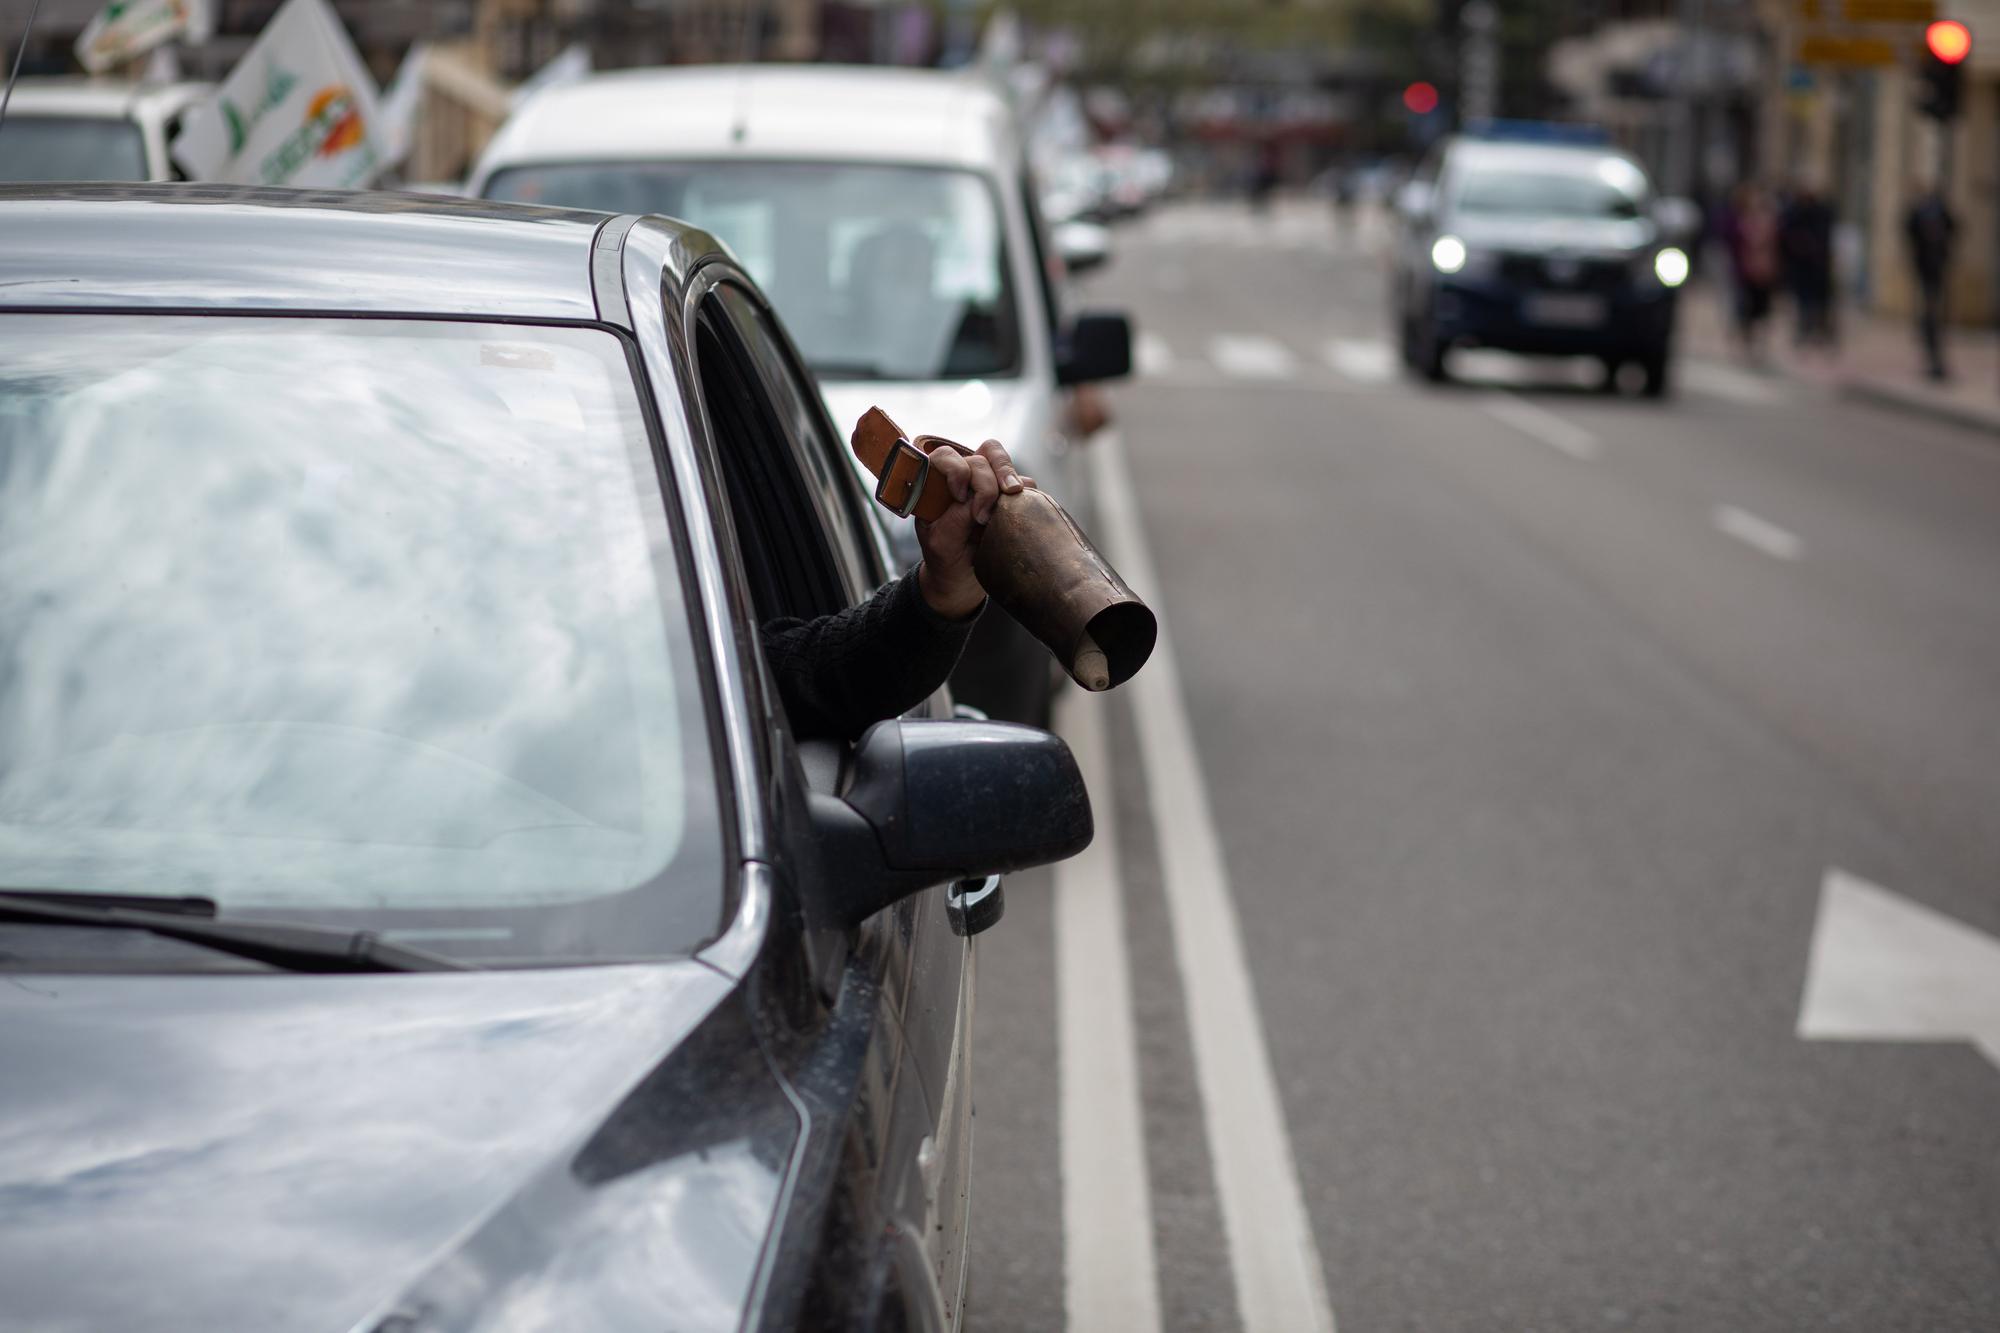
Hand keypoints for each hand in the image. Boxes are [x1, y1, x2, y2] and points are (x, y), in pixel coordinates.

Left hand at [915, 438, 1034, 618]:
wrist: (962, 581)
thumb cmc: (946, 557)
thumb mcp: (943, 542)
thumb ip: (956, 517)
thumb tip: (979, 500)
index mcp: (938, 483)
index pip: (946, 456)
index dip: (956, 469)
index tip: (959, 496)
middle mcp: (963, 477)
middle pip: (981, 456)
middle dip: (986, 480)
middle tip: (985, 513)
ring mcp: (988, 484)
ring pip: (1002, 462)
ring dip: (1008, 476)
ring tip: (1012, 494)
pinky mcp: (1010, 497)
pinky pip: (1026, 483)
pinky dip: (1025, 493)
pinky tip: (1019, 513)